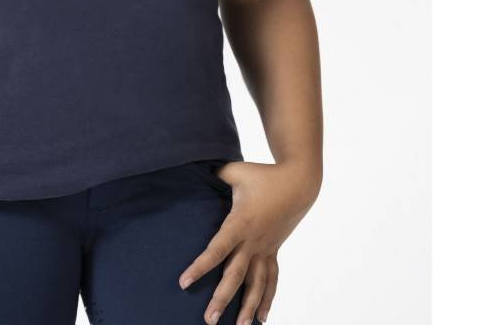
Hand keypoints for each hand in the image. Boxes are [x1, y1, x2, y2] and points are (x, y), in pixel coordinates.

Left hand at [178, 159, 321, 324]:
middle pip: (236, 275)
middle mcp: (253, 241)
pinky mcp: (274, 251)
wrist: (298, 183)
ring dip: (248, 307)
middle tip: (209, 320)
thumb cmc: (263, 175)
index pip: (217, 249)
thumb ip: (215, 174)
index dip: (200, 266)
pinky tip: (262, 318)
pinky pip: (271, 279)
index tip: (184, 282)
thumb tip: (195, 172)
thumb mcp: (235, 171)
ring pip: (256, 283)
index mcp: (240, 222)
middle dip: (222, 298)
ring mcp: (266, 249)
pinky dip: (267, 299)